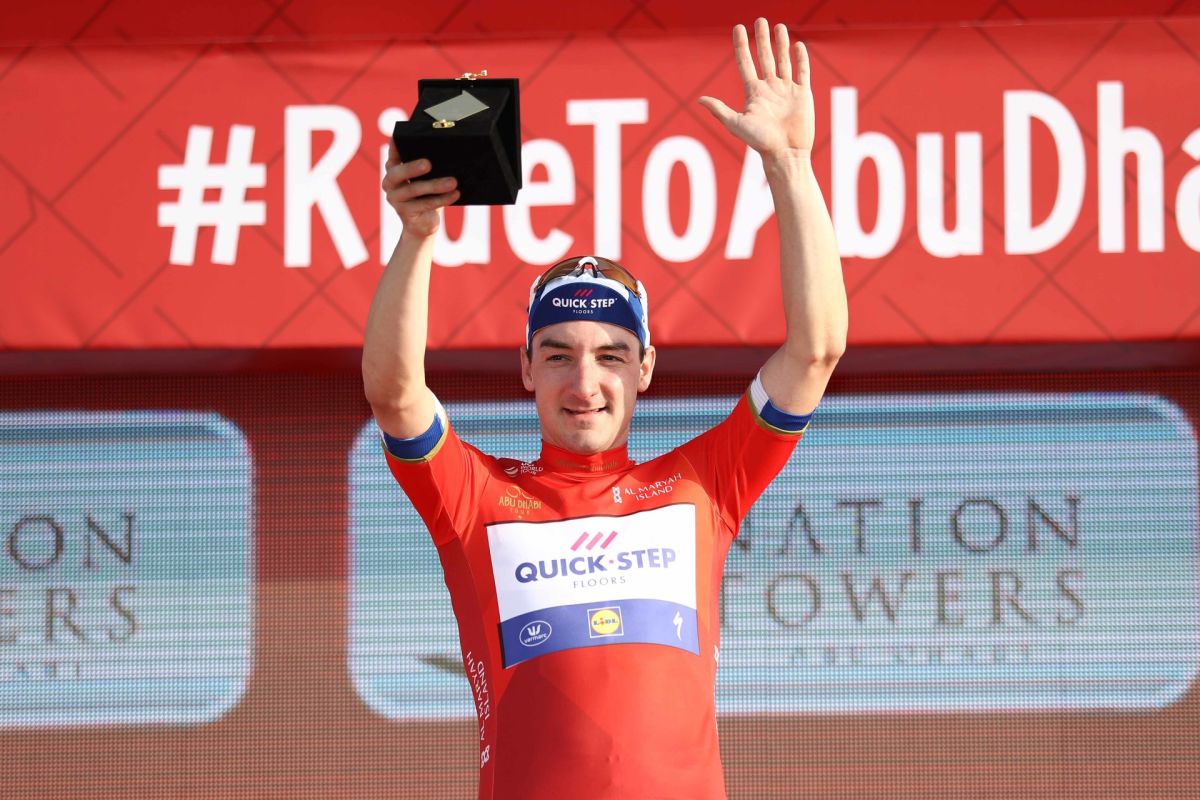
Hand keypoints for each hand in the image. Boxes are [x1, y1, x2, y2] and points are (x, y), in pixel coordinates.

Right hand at [381, 142, 459, 237]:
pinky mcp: (404, 212)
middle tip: (428, 163)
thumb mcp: (426, 178)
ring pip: (415, 189)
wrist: (423, 224)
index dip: (395, 146)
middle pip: (398, 173)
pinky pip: (424, 204)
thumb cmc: (427, 195)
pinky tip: (455, 194)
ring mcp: (395, 198)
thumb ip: (428, 166)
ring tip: (453, 182)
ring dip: (436, 185)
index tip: (399, 137)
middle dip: (413, 167)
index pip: (393, 154)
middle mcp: (389, 182)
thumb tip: (448, 152)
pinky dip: (442, 199)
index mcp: (393, 169)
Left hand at [699, 18, 814, 159]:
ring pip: (783, 61)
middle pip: (764, 57)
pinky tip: (797, 45)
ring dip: (781, 44)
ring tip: (778, 26)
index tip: (738, 28)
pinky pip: (802, 72)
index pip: (745, 63)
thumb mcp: (736, 124)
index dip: (741, 45)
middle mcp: (769, 89)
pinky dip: (800, 58)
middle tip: (760, 20)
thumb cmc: (760, 142)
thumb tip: (700, 99)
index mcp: (753, 93)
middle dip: (762, 39)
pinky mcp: (803, 94)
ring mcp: (786, 90)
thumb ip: (720, 110)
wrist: (785, 153)